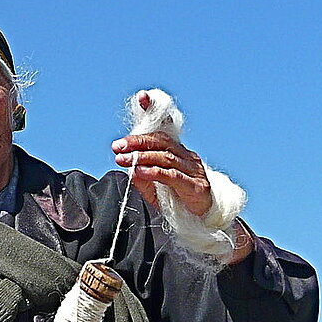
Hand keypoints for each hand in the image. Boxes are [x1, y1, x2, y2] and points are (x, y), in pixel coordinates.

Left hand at [111, 90, 211, 217]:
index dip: (155, 111)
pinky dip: (154, 172)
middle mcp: (188, 157)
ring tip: (124, 159)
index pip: (165, 129)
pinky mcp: (196, 187)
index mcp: (179, 154)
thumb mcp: (156, 190)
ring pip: (165, 157)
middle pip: (162, 142)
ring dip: (141, 157)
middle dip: (137, 141)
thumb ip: (144, 179)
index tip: (142, 97)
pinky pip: (172, 176)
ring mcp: (194, 171)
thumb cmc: (179, 205)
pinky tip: (140, 171)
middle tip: (117, 146)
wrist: (203, 224)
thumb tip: (129, 168)